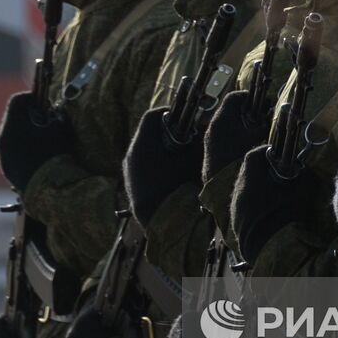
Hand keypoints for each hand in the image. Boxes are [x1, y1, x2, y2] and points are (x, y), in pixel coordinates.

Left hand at [0, 91, 73, 191]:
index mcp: (13, 125)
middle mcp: (3, 138)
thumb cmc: (54, 154)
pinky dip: (24, 150)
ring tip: (44, 141)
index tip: (44, 104)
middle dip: (29, 117)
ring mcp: (3, 155)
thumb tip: (56, 113)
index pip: (16, 101)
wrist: (45, 188)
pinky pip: (13, 152)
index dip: (31, 98)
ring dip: (26, 134)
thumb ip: (58, 116)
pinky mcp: (7, 168)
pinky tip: (39, 157)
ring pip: (12, 136)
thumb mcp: (61, 130)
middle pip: (13, 118)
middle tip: (46, 122)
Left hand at [124, 107, 202, 225]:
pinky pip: (145, 165)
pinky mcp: (132, 185)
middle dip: (169, 132)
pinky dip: (159, 164)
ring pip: (147, 150)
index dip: (170, 113)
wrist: (162, 224)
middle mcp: (132, 154)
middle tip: (188, 137)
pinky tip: (173, 174)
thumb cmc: (178, 188)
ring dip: (164, 148)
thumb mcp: (193, 160)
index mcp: (142, 144)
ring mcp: (130, 170)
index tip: (185, 118)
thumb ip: (200, 141)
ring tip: (182, 157)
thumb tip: (208, 127)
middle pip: (150, 132)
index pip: (153, 116)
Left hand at [203, 90, 266, 183]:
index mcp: (222, 119)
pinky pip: (224, 131)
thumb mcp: (253, 140)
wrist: (218, 183)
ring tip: (257, 125)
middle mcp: (214, 125)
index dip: (247, 96)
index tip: (260, 100)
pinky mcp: (211, 145)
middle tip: (262, 112)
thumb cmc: (236, 159)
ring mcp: (211, 135)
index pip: (233, 97)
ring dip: (242, 119)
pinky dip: (236, 130)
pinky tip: (247, 138)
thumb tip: (272, 119)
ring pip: (227, 120)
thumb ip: (263, 127)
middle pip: (230, 108)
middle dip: (247, 108)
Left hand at [231, 146, 315, 262]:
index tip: (278, 155)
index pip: (253, 155)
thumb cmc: (286, 217)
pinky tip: (267, 211)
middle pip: (247, 171)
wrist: (272, 249)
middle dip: (262, 169)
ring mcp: (235, 207)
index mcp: (250, 179)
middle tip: (278, 173)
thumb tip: (304, 169)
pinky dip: (253, 203)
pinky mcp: (236, 221)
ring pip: (244, 189)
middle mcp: (238, 190)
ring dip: (257, 187)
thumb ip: (302, 176)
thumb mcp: (300, 192)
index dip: (266, 153)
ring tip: (274, 193)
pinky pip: (243, 205)